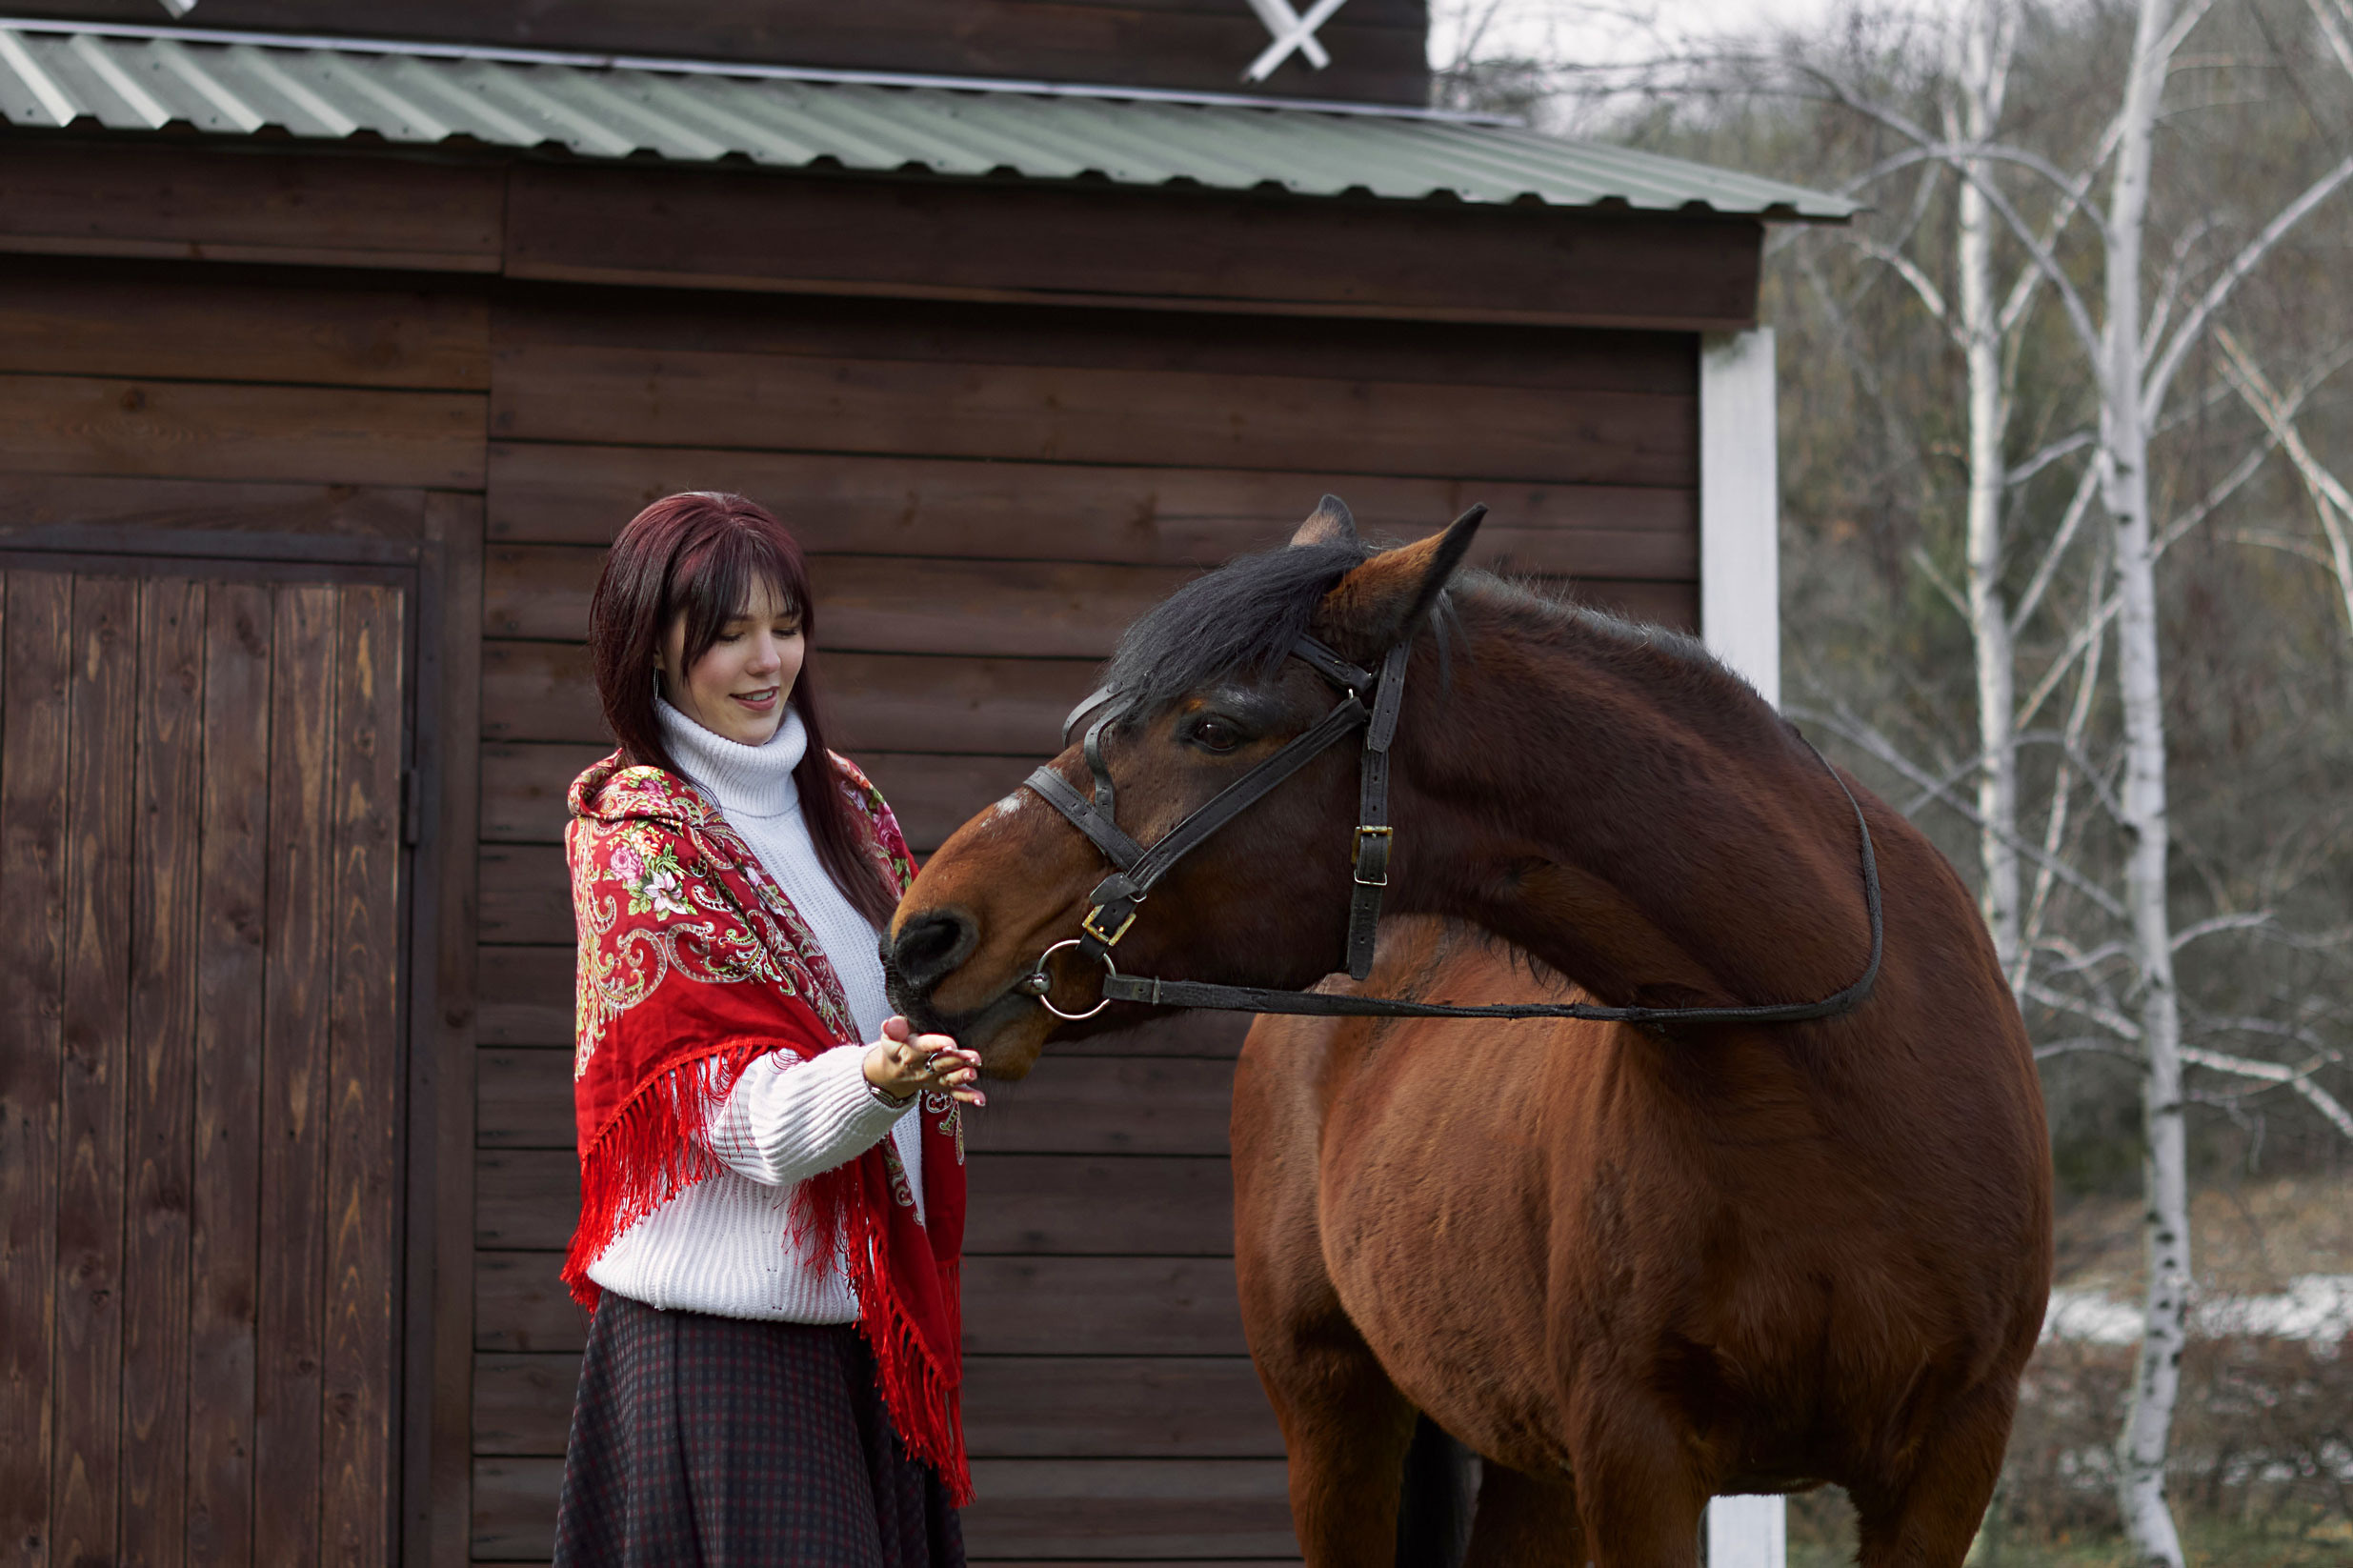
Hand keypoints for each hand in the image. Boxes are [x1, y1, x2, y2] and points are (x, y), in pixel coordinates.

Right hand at [863, 1016, 985, 1107]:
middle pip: (940, 1064)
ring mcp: (933, 1079)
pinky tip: (981, 1099)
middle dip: (957, 1061)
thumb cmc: (897, 1045)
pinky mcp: (941, 1087)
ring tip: (973, 1074)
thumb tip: (889, 1023)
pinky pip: (955, 1093)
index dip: (937, 1045)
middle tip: (974, 1058)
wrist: (892, 1072)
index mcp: (909, 1052)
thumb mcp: (890, 1035)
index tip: (951, 1044)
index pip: (924, 1047)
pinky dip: (968, 1096)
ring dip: (962, 1077)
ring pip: (949, 1079)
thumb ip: (894, 1028)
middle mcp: (922, 1068)